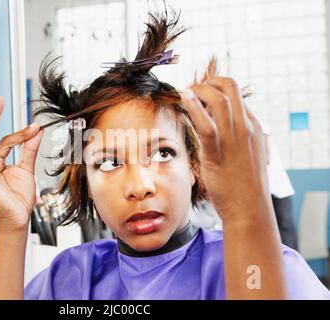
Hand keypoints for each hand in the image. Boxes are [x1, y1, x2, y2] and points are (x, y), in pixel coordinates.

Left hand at [181, 77, 270, 222]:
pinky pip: (206, 124)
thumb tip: (222, 129)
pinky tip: (184, 98)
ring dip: (198, 91)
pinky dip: (194, 107)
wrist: (250, 209)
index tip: (200, 93)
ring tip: (184, 94)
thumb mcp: (248, 155)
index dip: (216, 87)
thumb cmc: (245, 185)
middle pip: (230, 87)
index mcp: (254, 127)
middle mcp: (246, 128)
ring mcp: (234, 139)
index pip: (236, 94)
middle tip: (192, 90)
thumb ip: (239, 139)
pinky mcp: (218, 152)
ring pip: (218, 100)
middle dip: (209, 82)